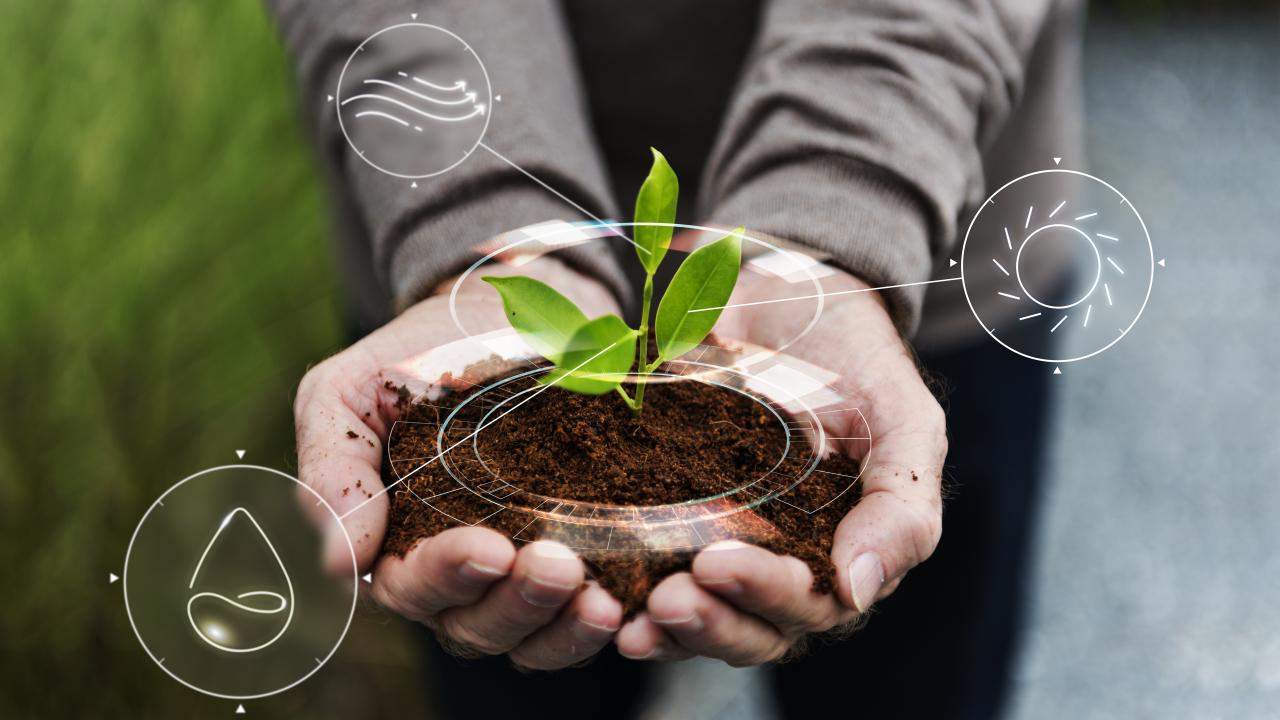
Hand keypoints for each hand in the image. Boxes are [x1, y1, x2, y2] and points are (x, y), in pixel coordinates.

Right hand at [294, 255, 625, 668]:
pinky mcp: (580, 562)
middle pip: (478, 625)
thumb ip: (333, 472)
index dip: (448, 575)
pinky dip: (605, 619)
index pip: (412, 586)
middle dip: (517, 603)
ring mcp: (519, 576)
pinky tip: (630, 603)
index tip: (489, 546)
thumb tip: (341, 565)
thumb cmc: (415, 357)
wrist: (505, 315)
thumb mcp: (349, 394)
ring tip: (601, 600)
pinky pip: (586, 617)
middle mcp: (458, 577)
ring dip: (565, 626)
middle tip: (557, 565)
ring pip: (534, 636)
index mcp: (395, 545)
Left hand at [615, 266, 946, 664]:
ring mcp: (726, 543)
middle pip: (749, 628)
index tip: (717, 563)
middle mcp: (783, 565)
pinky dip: (626, 591)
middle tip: (668, 597)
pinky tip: (598, 595)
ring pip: (700, 614)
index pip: (808, 605)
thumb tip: (856, 592)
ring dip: (666, 627)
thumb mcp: (904, 422)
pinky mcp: (672, 515)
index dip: (764, 595)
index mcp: (842, 555)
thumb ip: (902, 507)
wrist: (794, 295)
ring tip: (630, 616)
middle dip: (708, 622)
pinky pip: (649, 569)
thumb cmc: (860, 361)